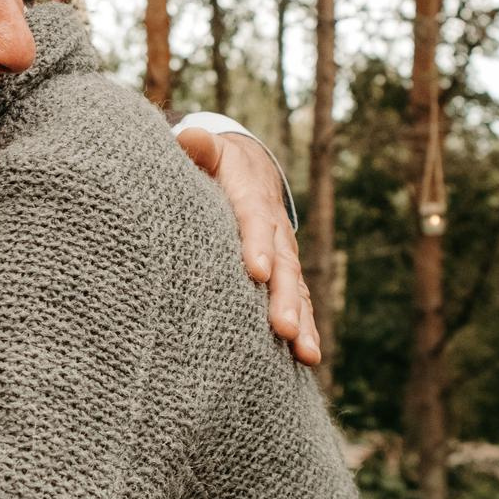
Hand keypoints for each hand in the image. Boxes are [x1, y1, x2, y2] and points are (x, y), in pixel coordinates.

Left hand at [176, 127, 321, 366]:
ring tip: (305, 354)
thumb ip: (200, 148)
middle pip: (284, 266)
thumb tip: (189, 138)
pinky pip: (300, 303)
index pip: (256, 222)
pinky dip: (306, 329)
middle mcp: (276, 232)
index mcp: (252, 200)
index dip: (257, 245)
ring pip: (297, 290)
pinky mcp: (286, 277)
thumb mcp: (211, 151)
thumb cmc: (220, 166)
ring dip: (302, 323)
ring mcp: (285, 257)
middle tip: (281, 328)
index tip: (256, 272)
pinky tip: (308, 359)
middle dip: (284, 298)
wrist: (252, 170)